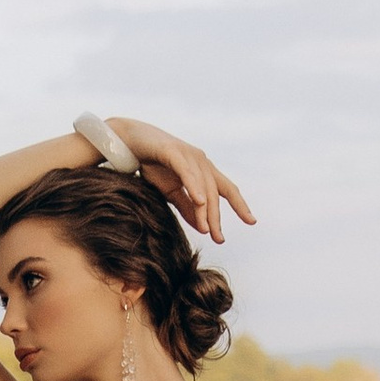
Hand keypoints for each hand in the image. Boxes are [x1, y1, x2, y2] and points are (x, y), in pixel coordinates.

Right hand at [111, 118, 254, 245]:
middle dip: (217, 217)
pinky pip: (186, 172)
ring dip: (205, 209)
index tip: (252, 221)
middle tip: (218, 238)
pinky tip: (200, 202)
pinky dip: (194, 187)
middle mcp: (201, 160)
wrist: (128, 142)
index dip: (240, 205)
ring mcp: (189, 154)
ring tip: (208, 229)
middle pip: (215, 192)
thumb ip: (188, 207)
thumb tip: (203, 228)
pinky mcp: (173, 151)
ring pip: (202, 186)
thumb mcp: (172, 192)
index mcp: (203, 170)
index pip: (227, 189)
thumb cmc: (152, 165)